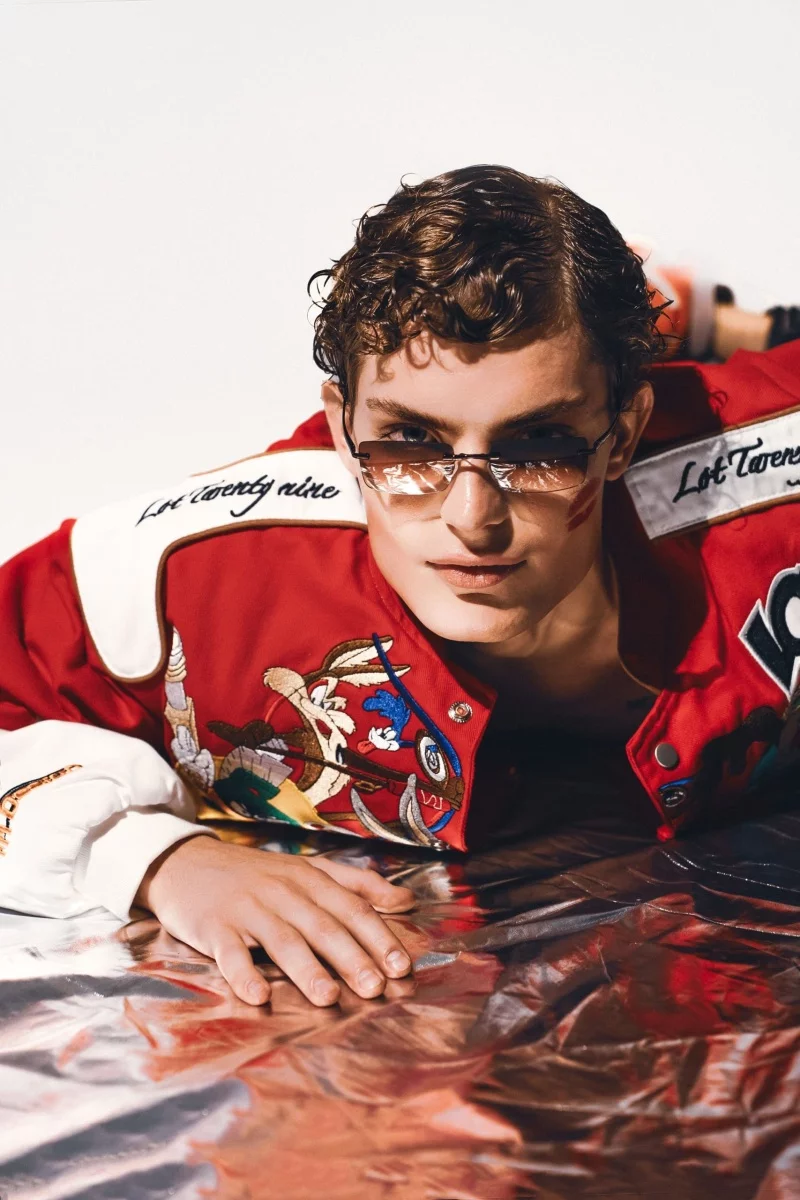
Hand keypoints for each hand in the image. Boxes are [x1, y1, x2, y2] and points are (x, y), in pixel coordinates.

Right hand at [134, 835, 415, 1006]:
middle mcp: (283, 891)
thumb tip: (407, 902)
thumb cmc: (256, 874)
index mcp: (309, 879)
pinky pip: (230, 953)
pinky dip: (243, 974)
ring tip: (328, 997)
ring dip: (306, 969)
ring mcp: (248, 908)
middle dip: (351, 956)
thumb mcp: (308, 869)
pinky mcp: (214, 926)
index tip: (401, 966)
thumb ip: (357, 884)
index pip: (351, 908)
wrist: (186, 862)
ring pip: (282, 939)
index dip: (377, 936)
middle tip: (374, 987)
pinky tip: (257, 996)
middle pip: (322, 925)